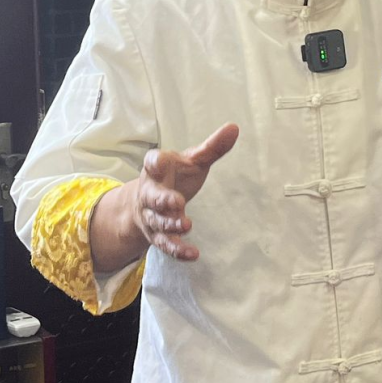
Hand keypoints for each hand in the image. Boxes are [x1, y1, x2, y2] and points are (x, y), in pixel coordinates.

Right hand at [128, 125, 238, 261]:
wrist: (145, 204)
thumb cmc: (174, 177)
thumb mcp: (191, 161)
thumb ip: (211, 148)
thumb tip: (235, 127)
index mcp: (156, 169)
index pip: (152, 161)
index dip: (156, 162)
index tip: (160, 161)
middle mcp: (149, 193)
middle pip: (152, 197)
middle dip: (163, 200)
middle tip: (177, 202)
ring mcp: (152, 216)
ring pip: (158, 222)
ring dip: (171, 224)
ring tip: (187, 224)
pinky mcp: (157, 236)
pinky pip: (165, 245)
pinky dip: (177, 250)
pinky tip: (193, 254)